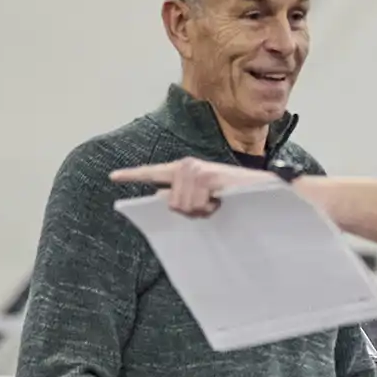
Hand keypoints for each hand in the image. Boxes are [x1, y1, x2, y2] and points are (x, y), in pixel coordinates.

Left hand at [110, 157, 277, 216]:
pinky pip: (194, 204)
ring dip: (201, 211)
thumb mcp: (204, 199)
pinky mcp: (204, 176)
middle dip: (191, 211)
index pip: (153, 173)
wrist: (263, 189)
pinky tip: (221, 200)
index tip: (113, 176)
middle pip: (170, 204)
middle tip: (211, 205)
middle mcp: (186, 165)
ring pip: (181, 207)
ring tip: (218, 201)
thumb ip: (181, 197)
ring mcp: (195, 169)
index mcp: (183, 170)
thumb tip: (158, 198)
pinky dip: (208, 209)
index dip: (132, 175)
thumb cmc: (234, 195)